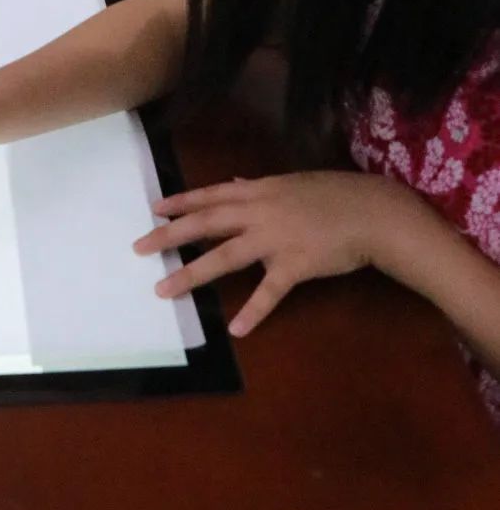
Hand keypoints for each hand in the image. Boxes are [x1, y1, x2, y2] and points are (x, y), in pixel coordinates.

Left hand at [134, 171, 407, 337]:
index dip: (180, 201)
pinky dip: (253, 310)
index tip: (153, 208)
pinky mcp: (295, 265)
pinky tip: (237, 329)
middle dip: (170, 235)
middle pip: (206, 223)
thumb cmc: (333, 194)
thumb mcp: (292, 182)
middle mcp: (259, 212)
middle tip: (139, 246)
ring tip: (164, 290)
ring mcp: (275, 238)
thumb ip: (260, 186)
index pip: (210, 195)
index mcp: (258, 190)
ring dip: (191, 274)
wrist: (371, 211)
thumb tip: (237, 181)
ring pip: (225, 257)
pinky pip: (270, 291)